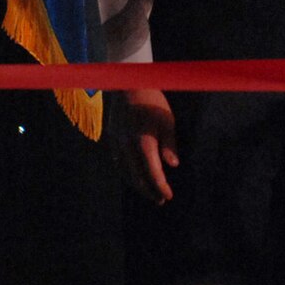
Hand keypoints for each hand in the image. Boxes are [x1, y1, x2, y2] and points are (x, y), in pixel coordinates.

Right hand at [118, 87, 178, 203]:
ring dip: (137, 184)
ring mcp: (117, 143)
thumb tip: (172, 165)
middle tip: (159, 200)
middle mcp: (127, 146)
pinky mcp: (112, 138)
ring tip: (148, 192)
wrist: (129, 84)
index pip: (152, 172)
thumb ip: (169, 144)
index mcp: (143, 142)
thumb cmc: (153, 101)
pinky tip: (134, 176)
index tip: (168, 196)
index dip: (160, 186)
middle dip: (148, 191)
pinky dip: (127, 173)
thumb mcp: (167, 120)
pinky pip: (119, 162)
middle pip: (136, 177)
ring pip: (125, 172)